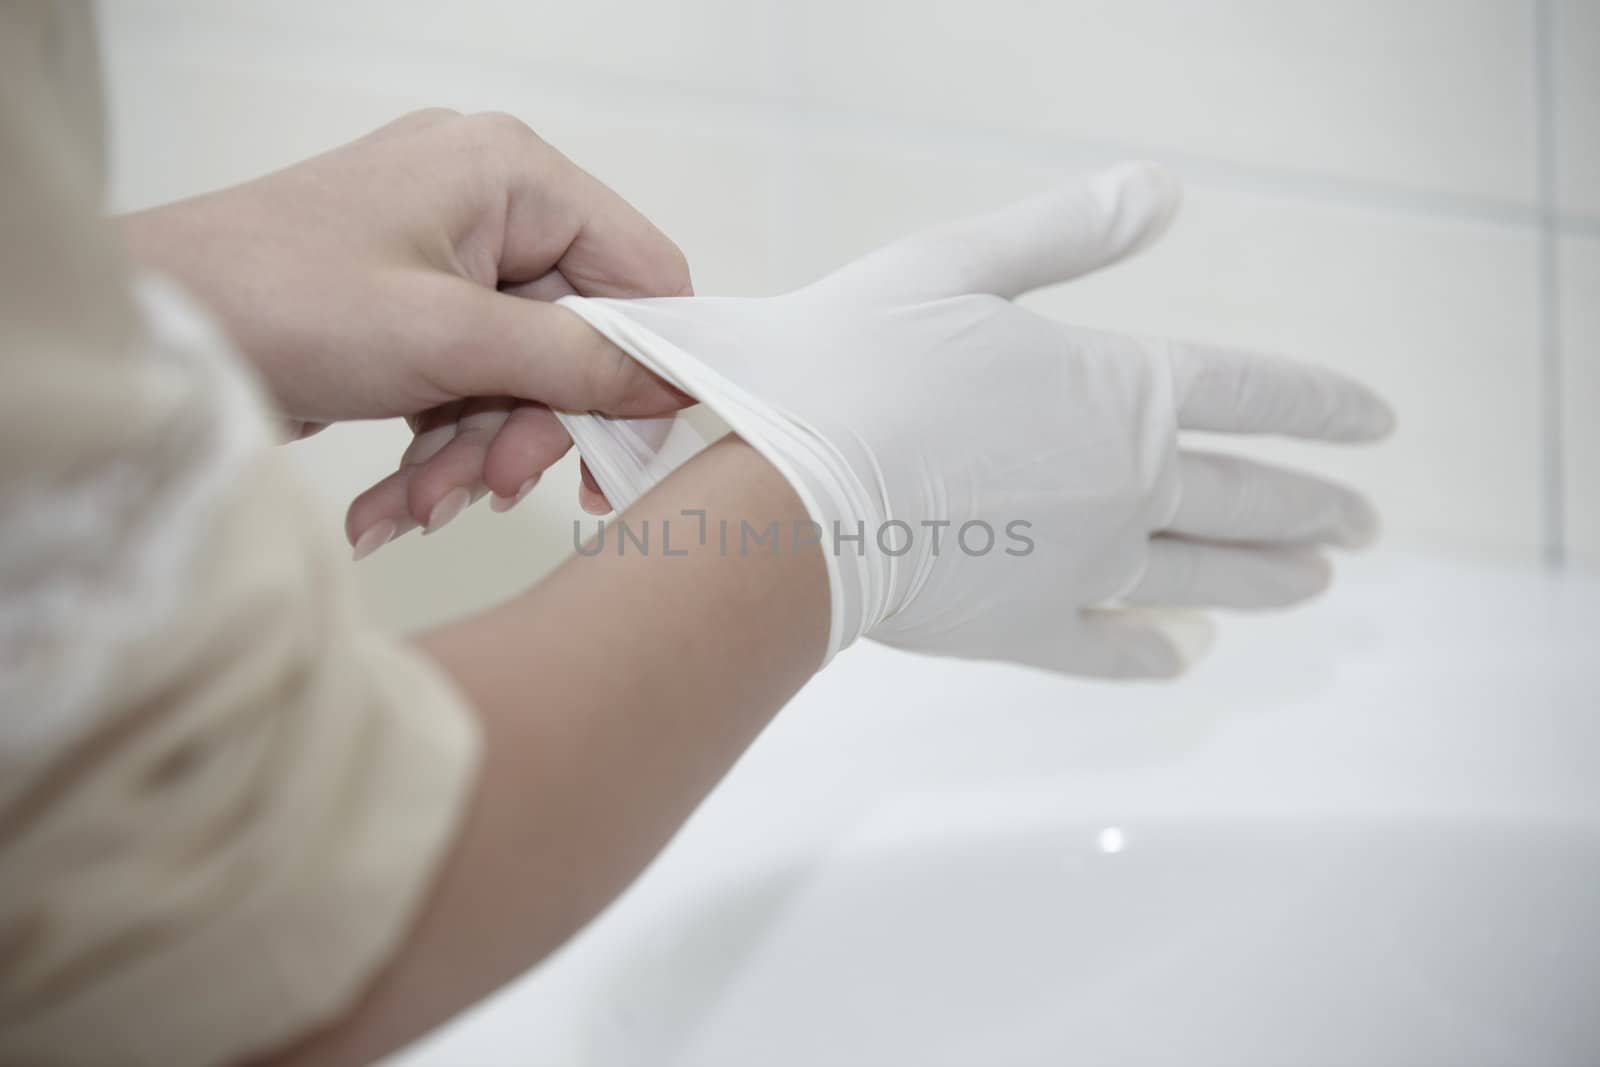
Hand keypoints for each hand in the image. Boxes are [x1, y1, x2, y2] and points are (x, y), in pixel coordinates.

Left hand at [119, 109, 688, 553]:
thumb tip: (676, 385)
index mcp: (512, 174)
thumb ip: (576, 362)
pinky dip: (437, 449)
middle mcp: (488, 205)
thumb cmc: (281, 301)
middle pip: (574, 337)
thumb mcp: (448, 339)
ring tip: (416, 507)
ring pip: (518, 378)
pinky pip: (464, 386)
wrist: (150, 335)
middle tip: (496, 487)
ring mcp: (445, 260)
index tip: (624, 449)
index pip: (639, 269)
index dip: (643, 363)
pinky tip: (392, 504)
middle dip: (531, 426)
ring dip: (474, 454)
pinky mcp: (409, 311)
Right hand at [557, 162, 1394, 678]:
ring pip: (1202, 576)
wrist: (787, 498)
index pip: (1252, 393)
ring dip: (1266, 579)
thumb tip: (1163, 193)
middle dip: (1312, 506)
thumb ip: (1066, 234)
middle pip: (1246, 498)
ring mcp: (1081, 569)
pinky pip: (1108, 651)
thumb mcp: (955, 265)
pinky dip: (1151, 655)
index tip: (1379, 423)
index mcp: (1118, 390)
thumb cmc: (852, 366)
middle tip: (1363, 524)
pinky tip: (1185, 657)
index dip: (1323, 404)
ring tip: (1315, 582)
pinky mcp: (1023, 630)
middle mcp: (1124, 486)